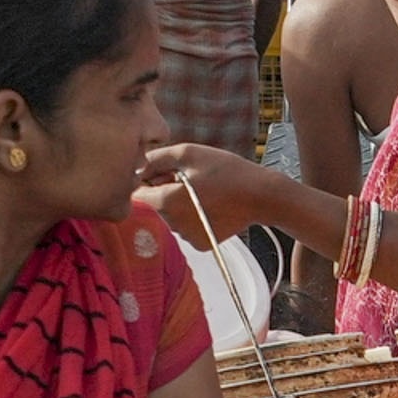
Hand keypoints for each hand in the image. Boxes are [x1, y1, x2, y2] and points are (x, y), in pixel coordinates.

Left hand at [134, 141, 296, 244]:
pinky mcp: (199, 244)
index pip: (136, 195)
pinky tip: (210, 206)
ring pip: (170, 218)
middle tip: (189, 178)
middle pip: (154, 207)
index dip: (146, 180)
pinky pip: (185, 228)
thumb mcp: (188, 153)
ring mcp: (186, 237)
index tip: (165, 172)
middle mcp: (172, 225)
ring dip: (178, 204)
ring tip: (202, 191)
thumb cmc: (226, 170)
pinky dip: (192, 217)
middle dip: (164, 192)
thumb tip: (135, 166)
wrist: (261, 196)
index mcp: (166, 202)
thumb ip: (155, 158)